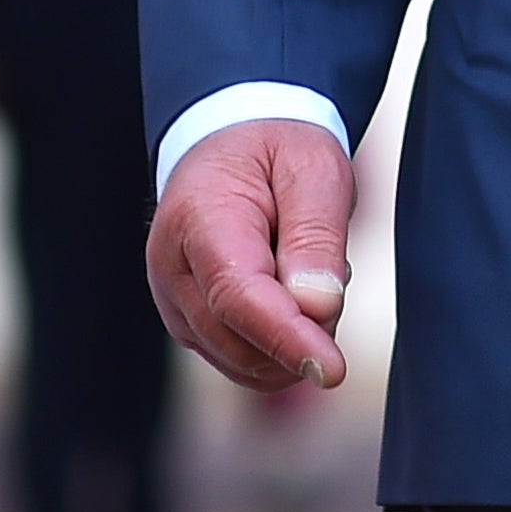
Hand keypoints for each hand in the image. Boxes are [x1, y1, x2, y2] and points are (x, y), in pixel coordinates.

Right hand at [147, 118, 353, 390]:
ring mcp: (175, 304)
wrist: (235, 142)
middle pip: (239, 341)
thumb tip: (318, 310)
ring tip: (309, 271)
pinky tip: (292, 292)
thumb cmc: (277, 149)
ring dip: (293, 339)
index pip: (238, 297)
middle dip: (303, 334)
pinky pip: (242, 360)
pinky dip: (280, 343)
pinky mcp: (191, 325)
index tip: (332, 369)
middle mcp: (173, 270)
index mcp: (198, 217)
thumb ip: (316, 237)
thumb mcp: (313, 168)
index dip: (286, 338)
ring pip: (242, 361)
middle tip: (337, 274)